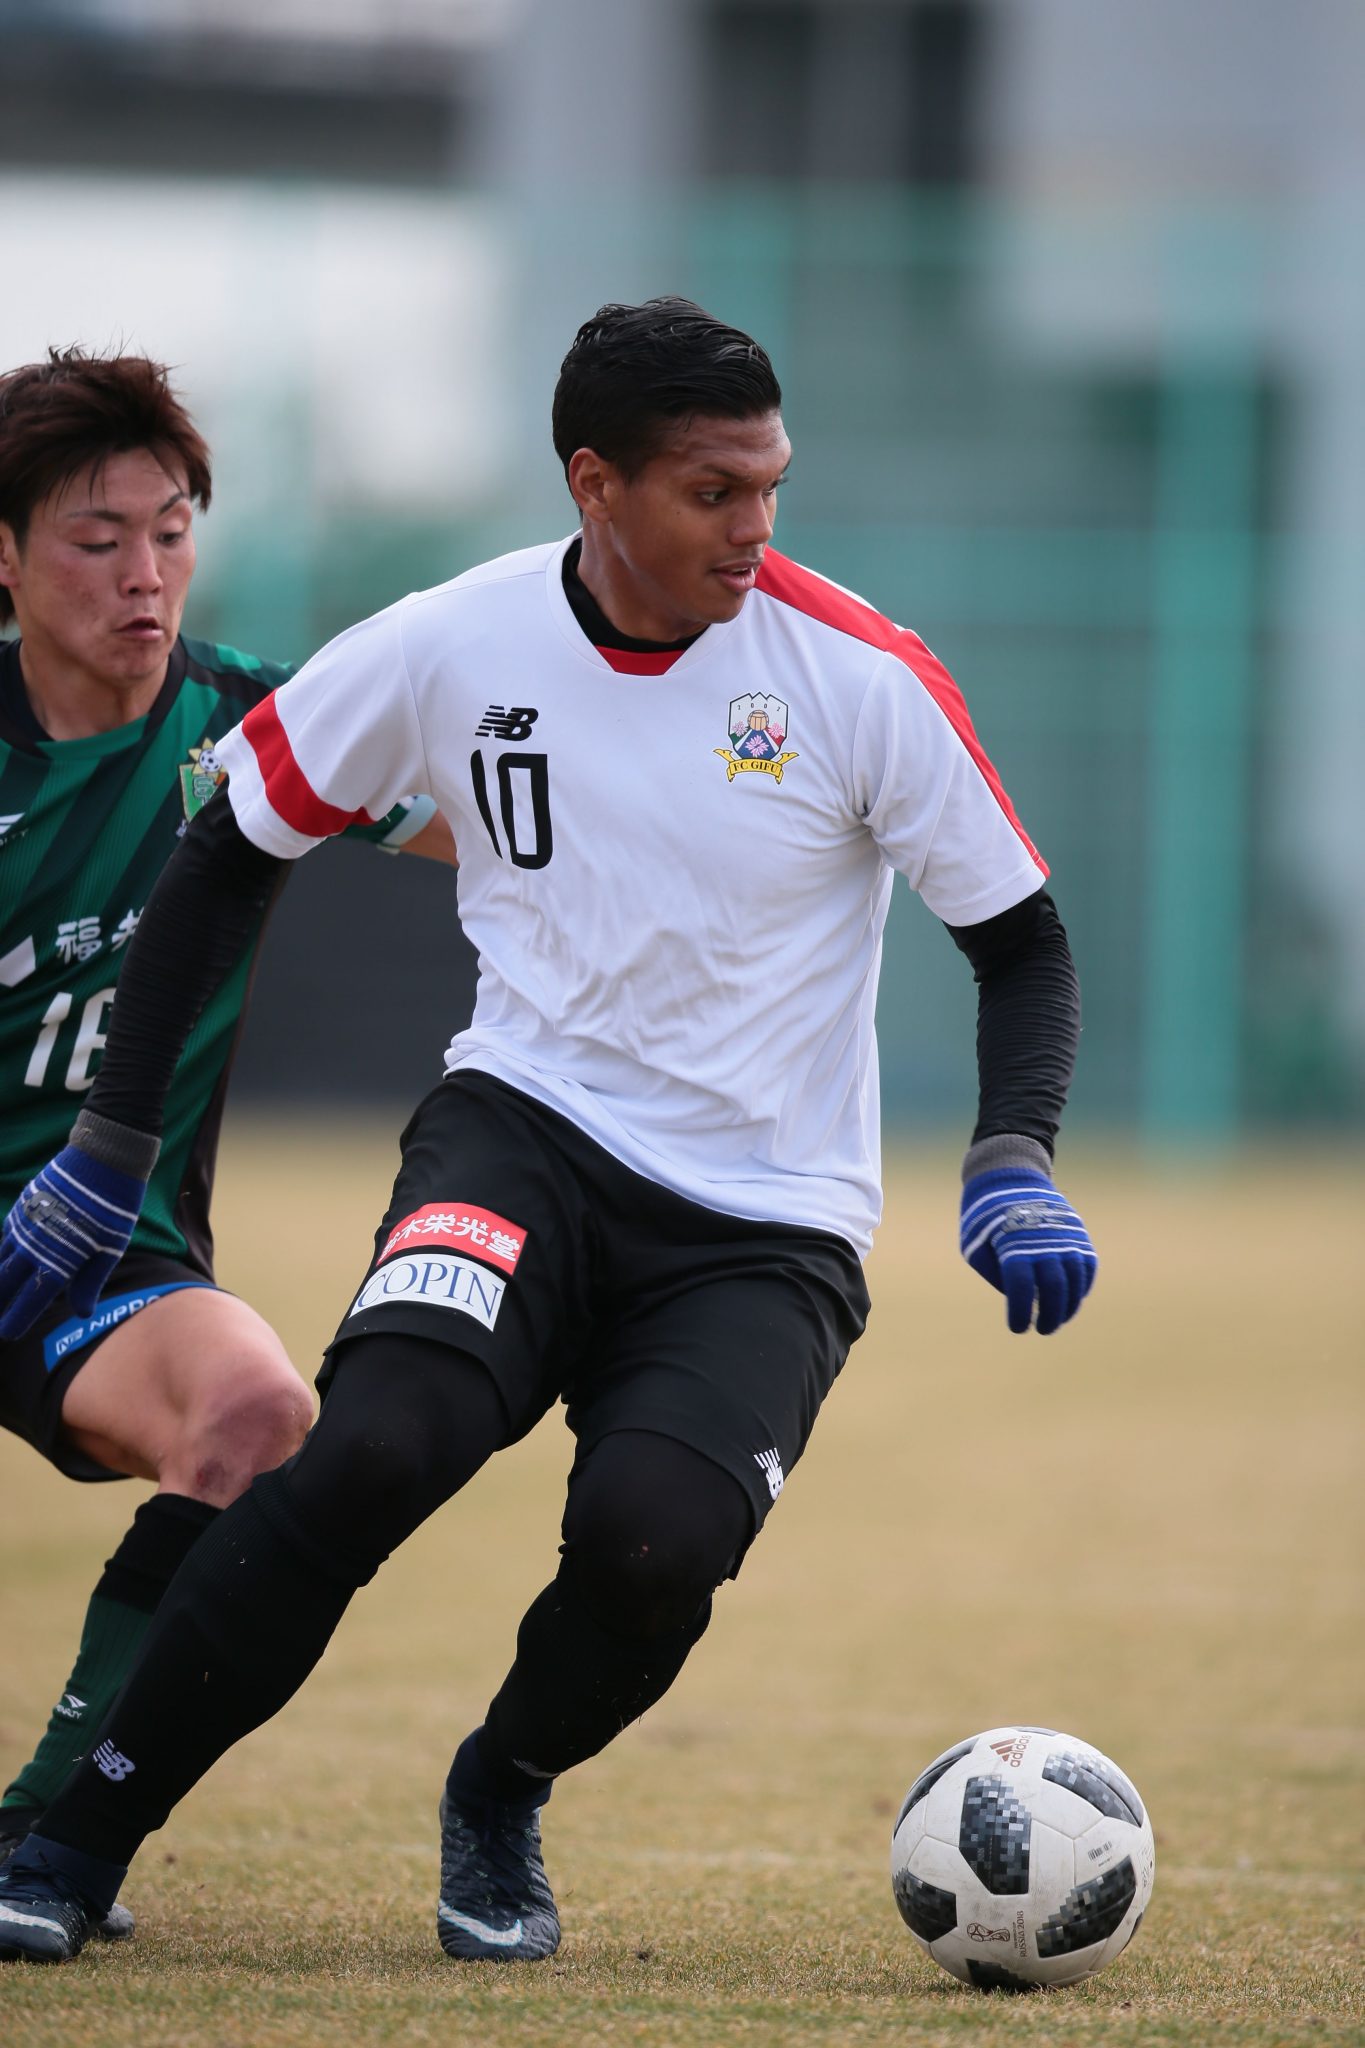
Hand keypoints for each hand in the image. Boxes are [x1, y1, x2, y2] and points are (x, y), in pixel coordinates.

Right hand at [0, 1146, 146, 1339]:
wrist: (104, 1158)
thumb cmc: (114, 1207)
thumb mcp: (110, 1248)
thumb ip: (91, 1281)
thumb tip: (82, 1313)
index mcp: (58, 1262)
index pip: (30, 1300)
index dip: (16, 1319)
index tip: (8, 1333)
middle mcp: (34, 1247)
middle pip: (6, 1282)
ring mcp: (24, 1224)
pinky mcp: (23, 1206)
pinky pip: (3, 1236)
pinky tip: (1, 1260)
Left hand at [960, 1168, 1096, 1334]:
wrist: (1008, 1174)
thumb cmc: (984, 1215)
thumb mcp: (974, 1245)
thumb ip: (993, 1273)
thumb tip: (1017, 1298)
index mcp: (1013, 1246)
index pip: (1022, 1290)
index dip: (1022, 1313)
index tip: (1019, 1328)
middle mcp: (1042, 1242)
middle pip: (1054, 1289)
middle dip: (1050, 1316)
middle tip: (1042, 1329)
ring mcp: (1063, 1235)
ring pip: (1075, 1281)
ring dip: (1070, 1306)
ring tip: (1058, 1320)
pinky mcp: (1077, 1231)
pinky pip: (1087, 1266)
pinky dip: (1082, 1286)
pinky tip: (1072, 1300)